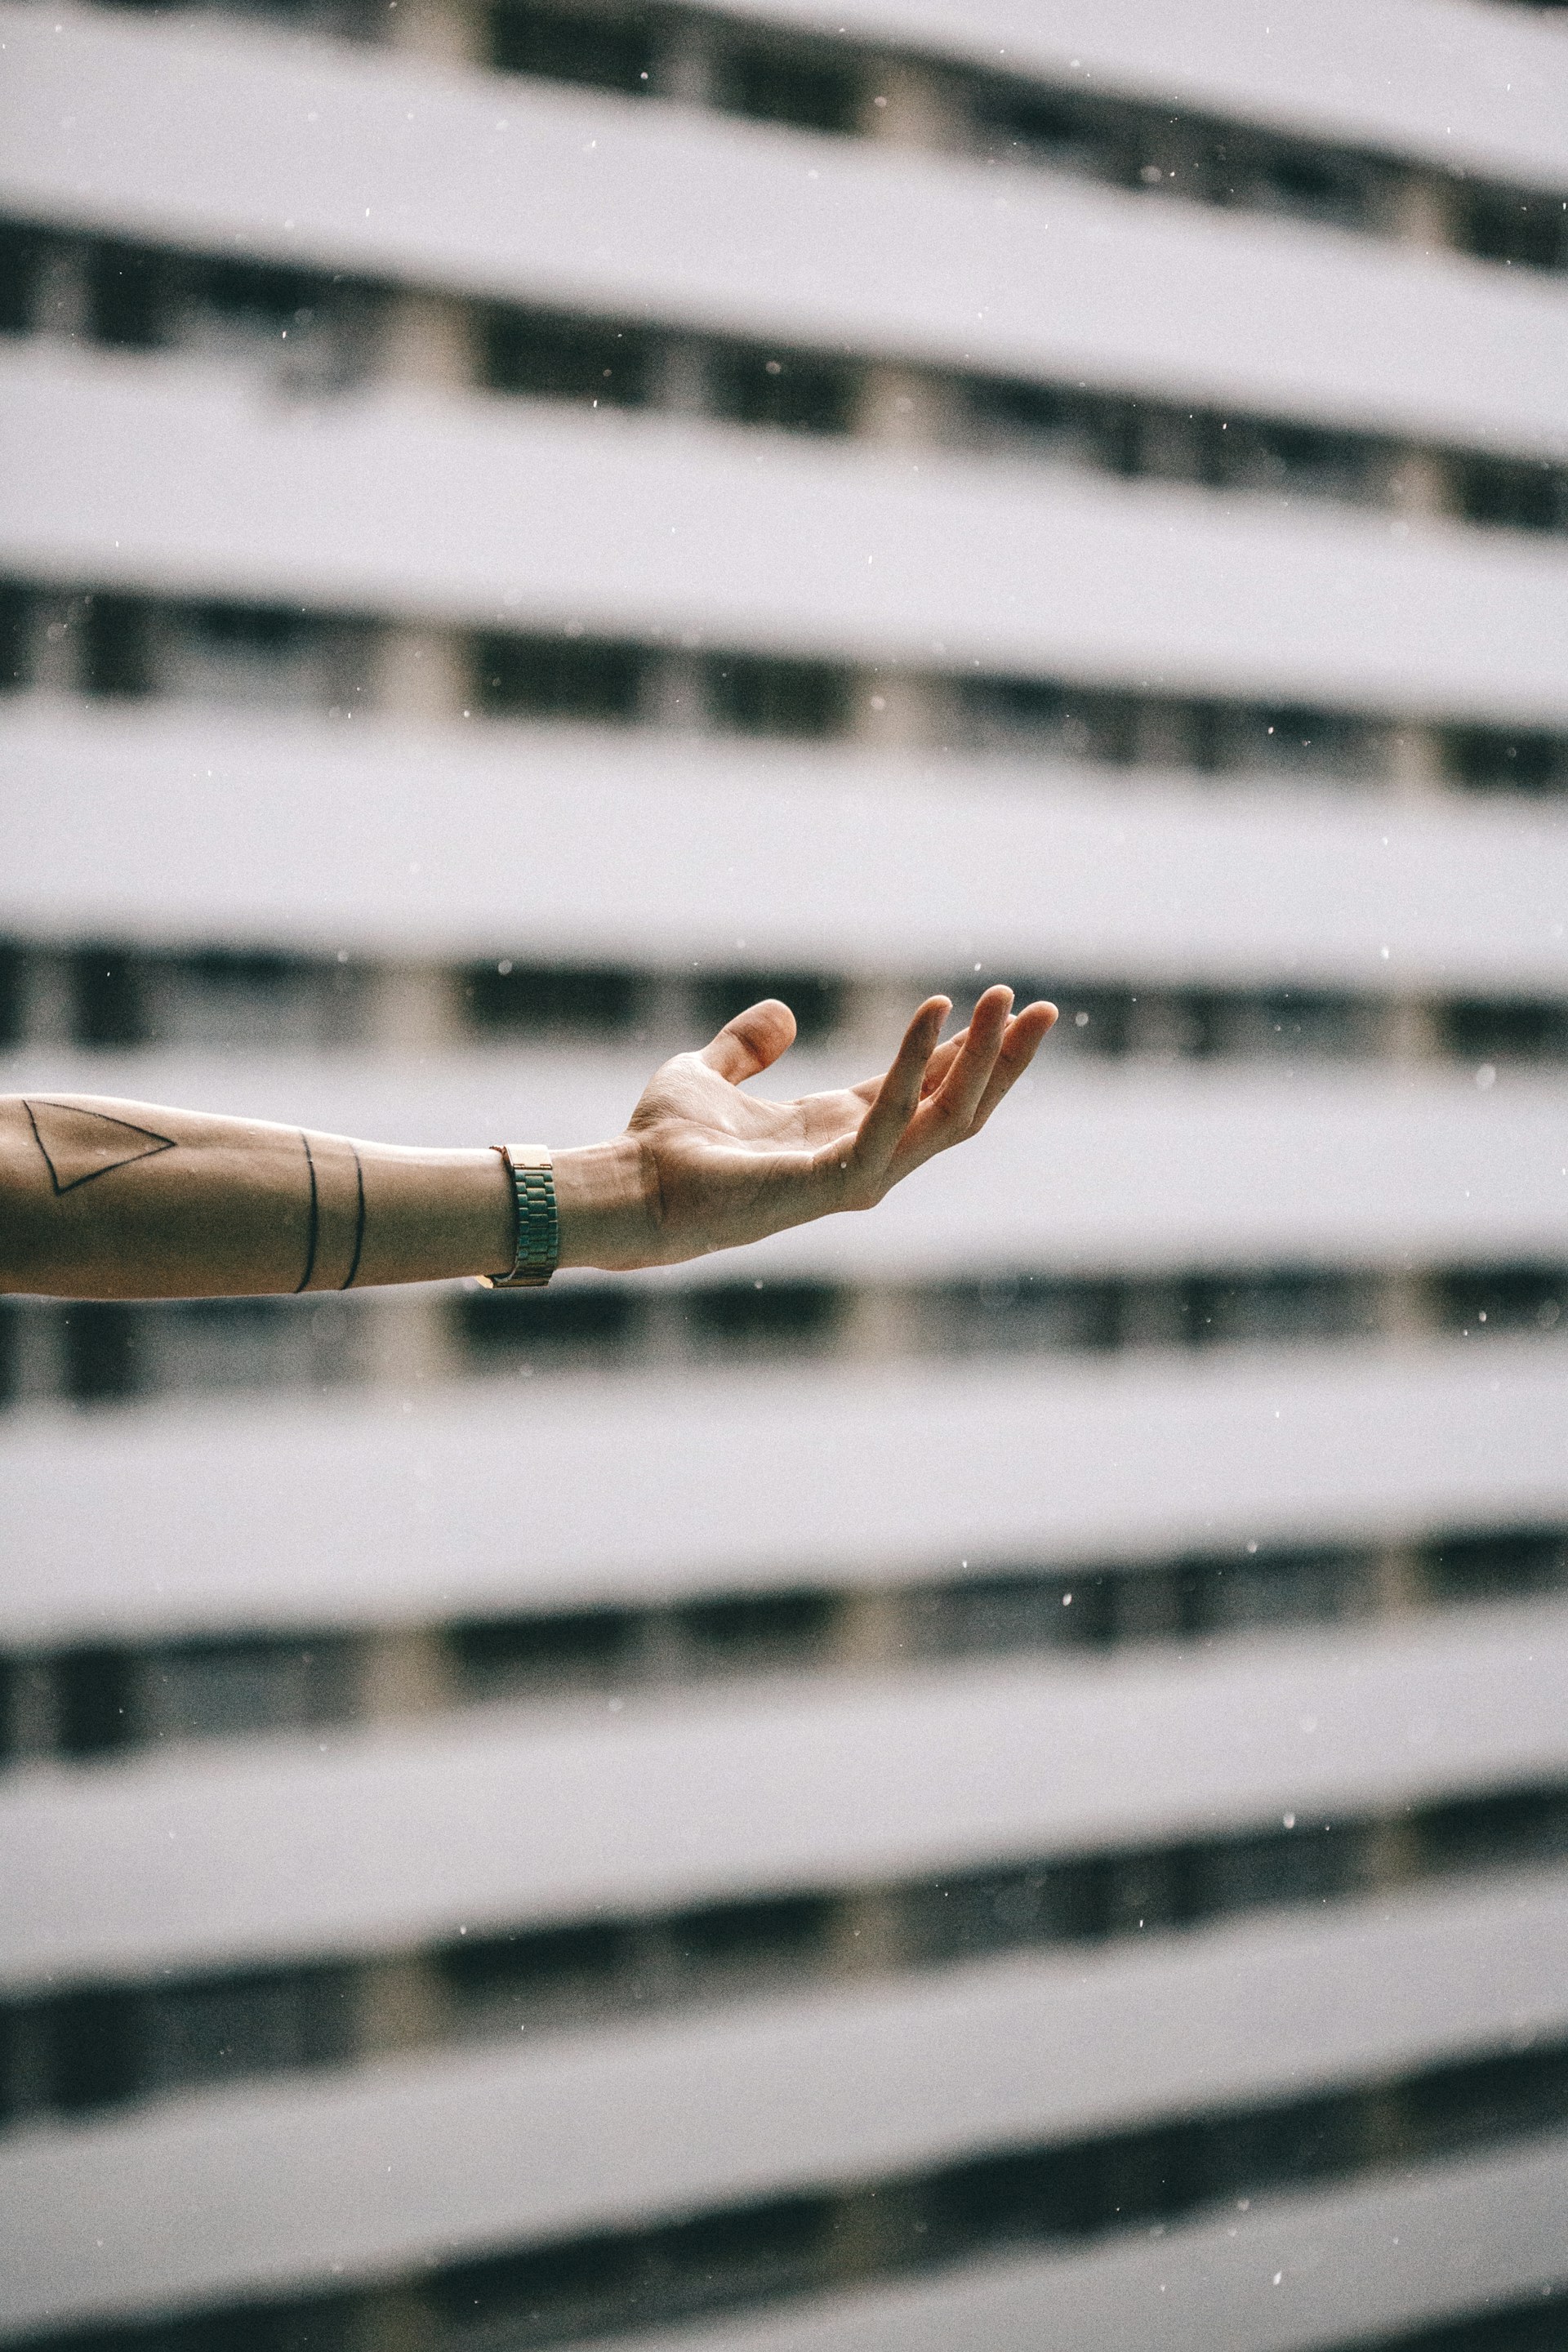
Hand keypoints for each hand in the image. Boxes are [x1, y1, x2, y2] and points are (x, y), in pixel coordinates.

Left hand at [553, 986, 1057, 1270]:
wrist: (628, 1187)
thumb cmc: (662, 1144)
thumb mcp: (708, 1073)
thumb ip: (746, 1046)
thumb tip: (782, 1014)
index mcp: (840, 1132)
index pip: (928, 1091)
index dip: (969, 1050)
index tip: (1008, 1006)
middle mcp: (861, 1158)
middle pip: (957, 1109)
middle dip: (1003, 1060)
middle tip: (1042, 1007)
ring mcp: (855, 1176)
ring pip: (946, 1119)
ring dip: (983, 1060)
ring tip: (1007, 1003)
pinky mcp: (835, 1182)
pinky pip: (892, 1117)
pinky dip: (915, 1064)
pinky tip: (933, 1013)